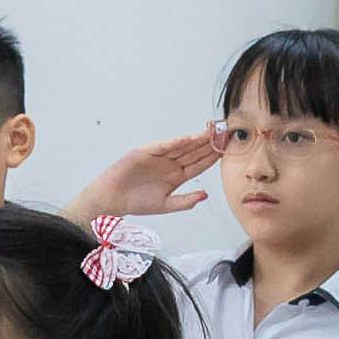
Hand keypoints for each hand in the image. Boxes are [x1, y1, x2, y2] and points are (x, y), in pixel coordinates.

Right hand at [85, 126, 231, 222]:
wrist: (112, 200)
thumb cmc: (136, 202)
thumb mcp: (165, 205)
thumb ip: (185, 201)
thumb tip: (205, 195)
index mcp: (176, 176)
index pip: (198, 165)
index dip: (212, 157)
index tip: (226, 151)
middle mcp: (169, 164)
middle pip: (193, 152)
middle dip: (208, 144)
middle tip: (223, 134)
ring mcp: (158, 156)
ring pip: (181, 146)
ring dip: (195, 140)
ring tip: (210, 133)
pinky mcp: (145, 152)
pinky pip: (163, 146)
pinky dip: (175, 142)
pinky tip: (188, 139)